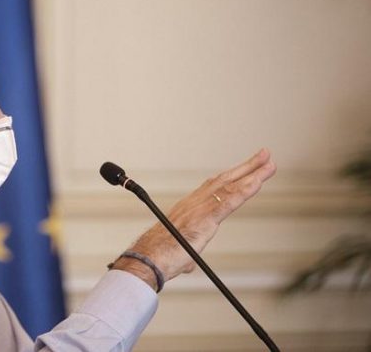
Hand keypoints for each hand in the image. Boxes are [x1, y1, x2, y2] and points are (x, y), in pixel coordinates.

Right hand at [112, 148, 275, 288]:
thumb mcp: (176, 251)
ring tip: (269, 164)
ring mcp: (201, 209)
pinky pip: (229, 201)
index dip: (231, 175)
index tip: (245, 168)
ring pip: (230, 187)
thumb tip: (186, 263)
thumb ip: (185, 253)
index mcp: (188, 208)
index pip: (213, 187)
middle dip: (246, 167)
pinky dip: (245, 190)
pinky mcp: (205, 219)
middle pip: (224, 180)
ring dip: (252, 174)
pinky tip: (258, 182)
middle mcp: (195, 203)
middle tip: (264, 155)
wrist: (149, 258)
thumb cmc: (159, 255)